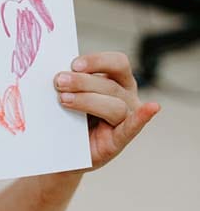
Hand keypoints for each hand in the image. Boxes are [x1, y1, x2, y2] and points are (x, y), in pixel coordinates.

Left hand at [54, 51, 159, 170]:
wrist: (62, 149)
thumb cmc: (67, 115)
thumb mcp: (68, 93)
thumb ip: (70, 81)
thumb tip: (58, 70)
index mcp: (117, 79)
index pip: (117, 62)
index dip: (97, 61)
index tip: (74, 65)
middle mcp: (126, 96)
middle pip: (109, 85)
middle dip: (82, 82)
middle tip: (59, 82)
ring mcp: (126, 118)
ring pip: (114, 105)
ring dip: (87, 100)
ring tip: (64, 100)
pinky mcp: (120, 139)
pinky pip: (133, 127)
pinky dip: (142, 117)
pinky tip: (152, 107)